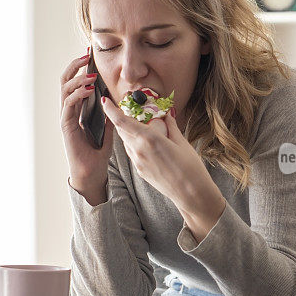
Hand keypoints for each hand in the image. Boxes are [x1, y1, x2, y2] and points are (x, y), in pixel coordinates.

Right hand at [60, 51, 114, 198]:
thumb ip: (109, 112)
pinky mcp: (66, 125)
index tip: (88, 55)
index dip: (79, 67)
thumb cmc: (98, 151)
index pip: (74, 81)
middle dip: (74, 66)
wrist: (91, 171)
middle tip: (85, 56)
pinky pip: (68, 105)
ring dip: (78, 79)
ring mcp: (66, 117)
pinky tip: (89, 90)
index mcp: (77, 108)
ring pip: (65, 90)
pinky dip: (78, 95)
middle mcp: (68, 110)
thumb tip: (117, 98)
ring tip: (91, 75)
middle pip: (65, 81)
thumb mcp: (108, 126)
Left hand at [101, 97, 225, 239]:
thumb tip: (166, 114)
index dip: (110, 110)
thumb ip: (170, 126)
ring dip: (128, 131)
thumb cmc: (190, 168)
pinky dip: (135, 143)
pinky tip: (146, 142)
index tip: (105, 100)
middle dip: (121, 118)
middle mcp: (139, 151)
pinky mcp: (140, 171)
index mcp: (149, 140)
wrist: (191, 194)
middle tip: (129, 109)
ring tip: (140, 124)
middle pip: (122, 130)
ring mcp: (138, 163)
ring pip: (126, 142)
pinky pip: (132, 153)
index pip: (122, 121)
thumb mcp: (181, 142)